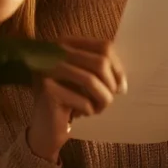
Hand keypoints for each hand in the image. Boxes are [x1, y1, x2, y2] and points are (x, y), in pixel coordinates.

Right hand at [27, 38, 126, 161]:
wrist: (45, 125)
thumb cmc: (70, 99)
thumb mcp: (86, 79)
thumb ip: (103, 70)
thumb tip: (122, 84)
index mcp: (68, 42)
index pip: (105, 47)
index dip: (118, 68)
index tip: (120, 87)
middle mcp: (56, 51)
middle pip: (100, 62)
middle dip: (110, 86)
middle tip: (108, 100)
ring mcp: (49, 68)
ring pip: (92, 81)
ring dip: (102, 100)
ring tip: (96, 109)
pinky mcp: (48, 89)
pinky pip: (83, 101)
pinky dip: (89, 111)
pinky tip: (80, 114)